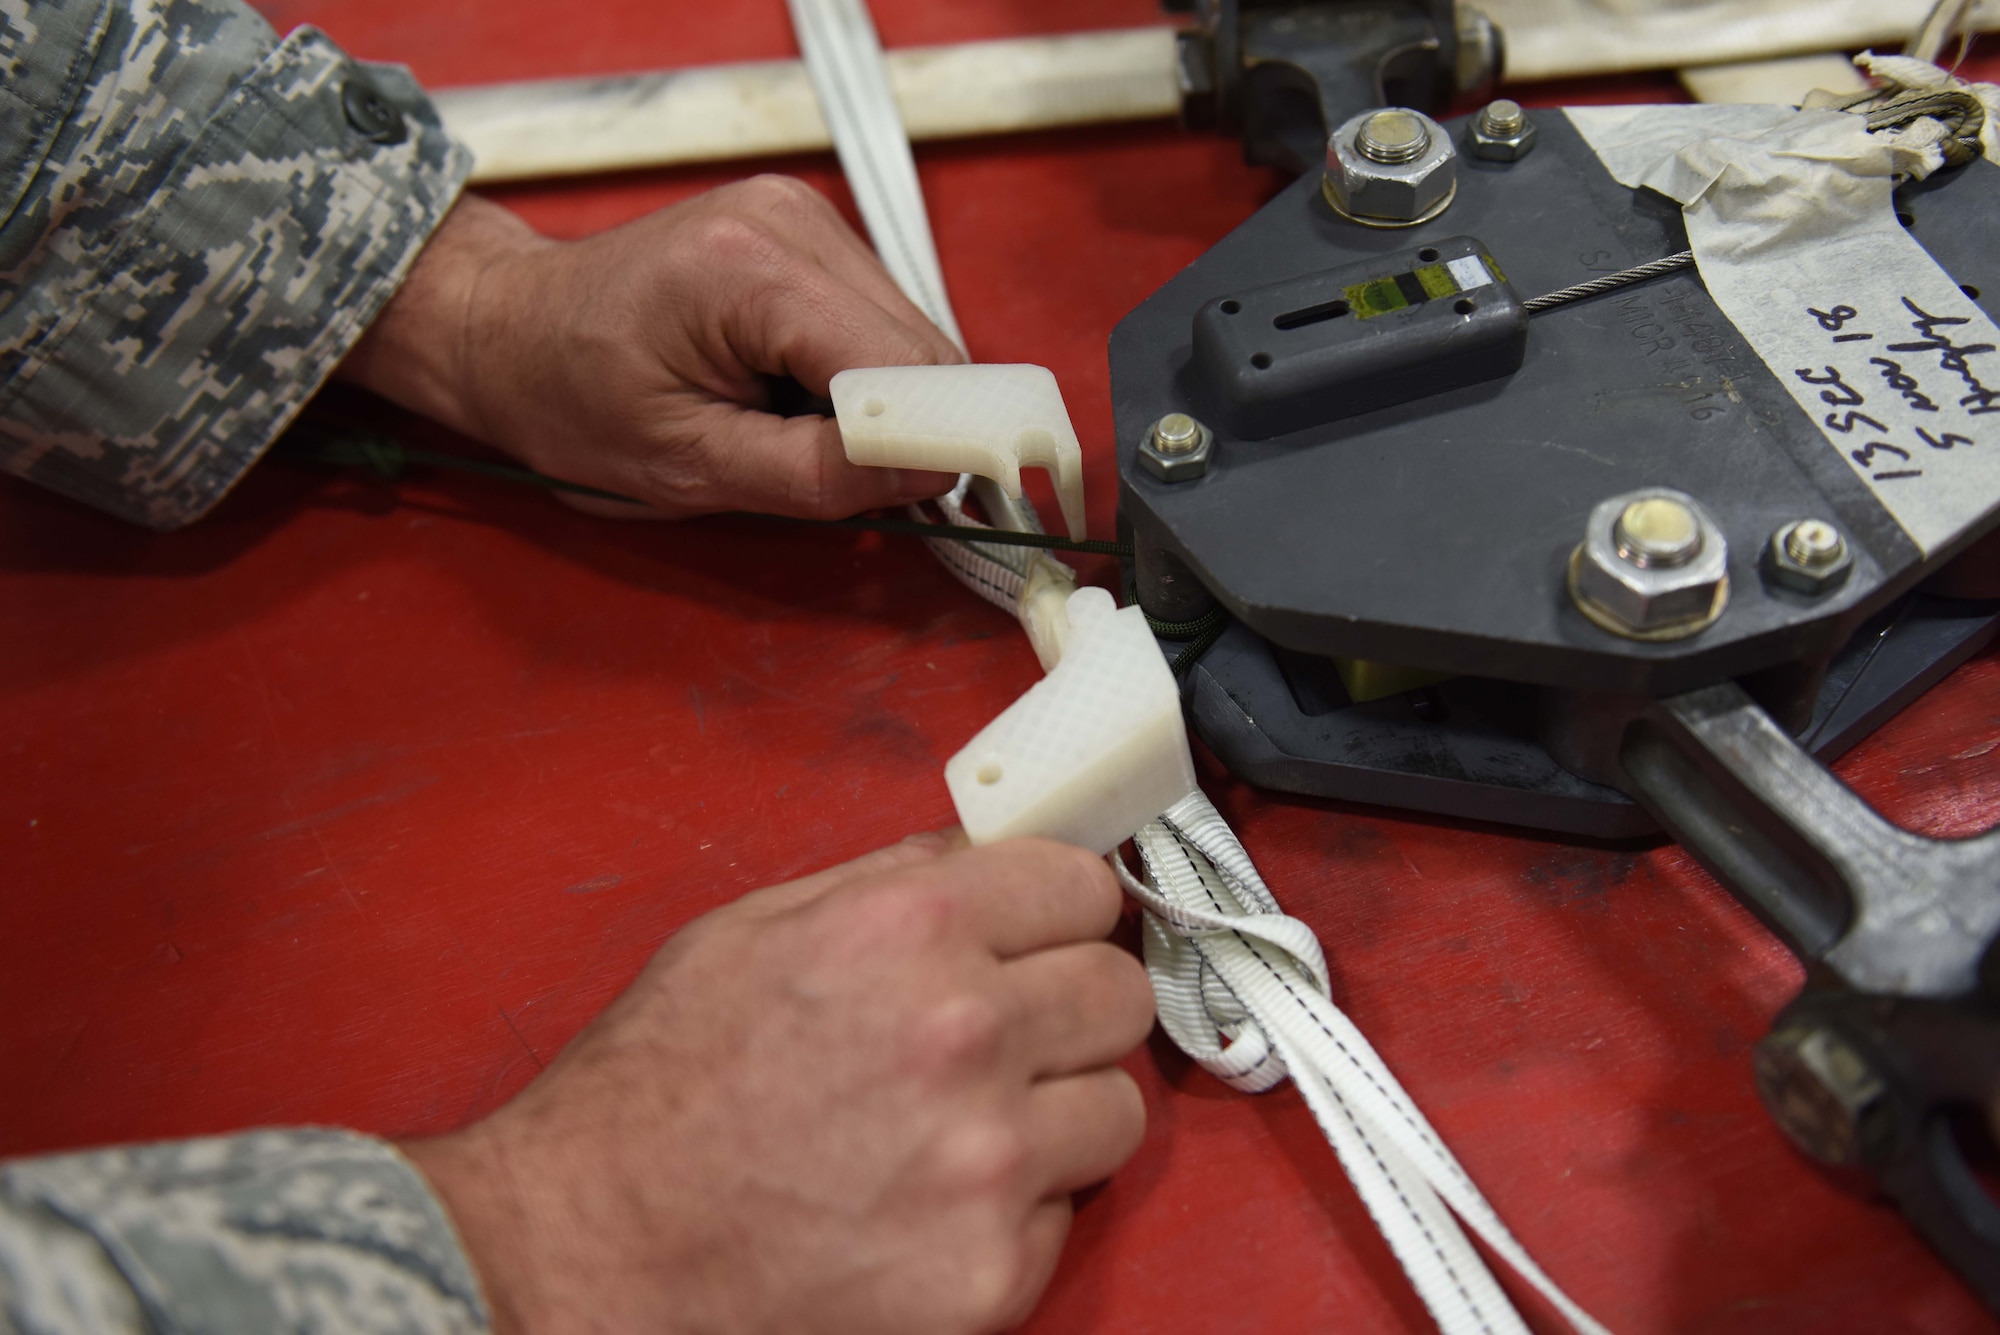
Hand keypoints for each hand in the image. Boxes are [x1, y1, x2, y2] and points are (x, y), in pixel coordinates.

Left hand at [338, 178, 961, 518]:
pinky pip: (881, 320)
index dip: (928, 443)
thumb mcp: (687, 464)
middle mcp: (790, 220)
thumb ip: (815, 471)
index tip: (929, 506)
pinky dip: (864, 376)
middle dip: (911, 428)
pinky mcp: (806, 231)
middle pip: (922, 347)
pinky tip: (797, 397)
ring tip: (797, 433)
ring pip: (913, 336)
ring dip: (887, 404)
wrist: (510, 330)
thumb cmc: (569, 396)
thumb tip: (931, 475)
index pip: (899, 365)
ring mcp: (802, 215)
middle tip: (849, 489)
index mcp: (750, 267)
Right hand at [402, 834, 1154, 1334]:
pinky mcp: (990, 1272)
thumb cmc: (653, 1092)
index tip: (1048, 933)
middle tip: (1010, 1036)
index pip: (1082, 884)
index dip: (1062, 909)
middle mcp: (964, 1035)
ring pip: (1116, 1109)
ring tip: (967, 1129)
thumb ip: (889, 881)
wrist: (591, 1250)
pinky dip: (1016, 1210)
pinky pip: (1065, 1215)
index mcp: (910, 929)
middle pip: (1119, 993)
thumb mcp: (750, 930)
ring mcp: (987, 1162)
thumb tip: (987, 855)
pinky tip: (931, 1203)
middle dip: (1071, 1006)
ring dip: (1059, 1112)